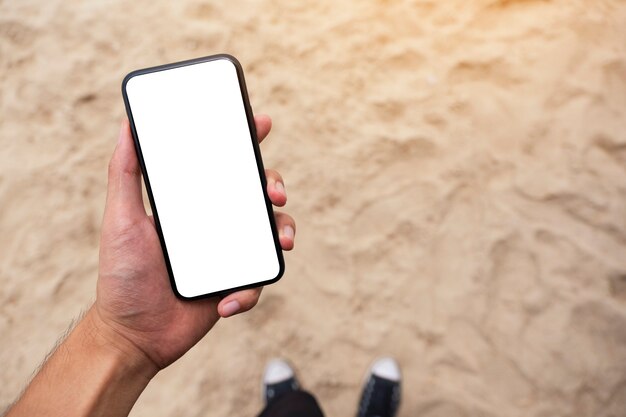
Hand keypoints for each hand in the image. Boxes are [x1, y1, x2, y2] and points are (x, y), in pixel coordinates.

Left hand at [91, 115, 294, 370]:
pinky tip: (225, 302)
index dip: (246, 142)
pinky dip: (248, 291)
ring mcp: (229, 253)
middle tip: (274, 193)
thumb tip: (127, 125)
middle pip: (257, 194)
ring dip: (285, 232)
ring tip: (282, 243)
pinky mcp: (236, 285)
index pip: (224, 165)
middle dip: (274, 185)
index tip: (262, 123)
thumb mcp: (120, 219)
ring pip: (271, 232)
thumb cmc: (122, 275)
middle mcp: (216, 223)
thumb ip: (124, 173)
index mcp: (193, 203)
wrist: (132, 335)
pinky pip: (258, 281)